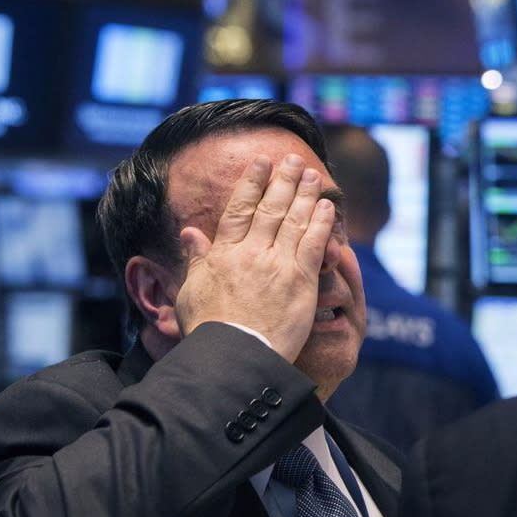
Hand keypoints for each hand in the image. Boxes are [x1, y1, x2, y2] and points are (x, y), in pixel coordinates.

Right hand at [175, 153, 334, 362]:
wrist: (234, 357)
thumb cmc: (210, 330)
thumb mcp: (191, 292)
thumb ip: (196, 260)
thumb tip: (190, 233)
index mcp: (224, 254)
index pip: (239, 210)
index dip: (251, 184)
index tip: (259, 164)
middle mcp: (252, 253)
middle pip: (270, 208)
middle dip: (282, 180)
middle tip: (291, 159)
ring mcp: (278, 265)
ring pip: (293, 220)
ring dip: (304, 194)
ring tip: (311, 174)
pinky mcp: (301, 281)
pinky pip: (313, 244)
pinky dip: (320, 223)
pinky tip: (326, 206)